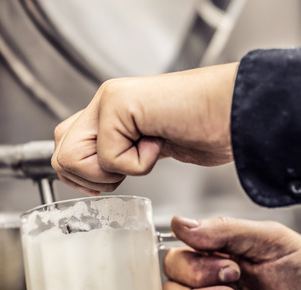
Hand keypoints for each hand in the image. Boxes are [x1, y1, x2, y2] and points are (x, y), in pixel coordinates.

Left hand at [52, 63, 237, 194]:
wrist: (242, 113)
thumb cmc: (207, 130)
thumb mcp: (148, 149)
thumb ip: (115, 152)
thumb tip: (84, 175)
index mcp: (105, 114)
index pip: (62, 150)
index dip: (84, 176)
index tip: (117, 176)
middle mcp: (102, 104)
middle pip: (59, 157)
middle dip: (93, 178)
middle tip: (131, 164)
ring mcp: (108, 100)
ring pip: (73, 159)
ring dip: (112, 171)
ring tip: (145, 150)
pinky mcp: (118, 103)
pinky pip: (109, 157)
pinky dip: (139, 164)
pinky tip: (160, 141)